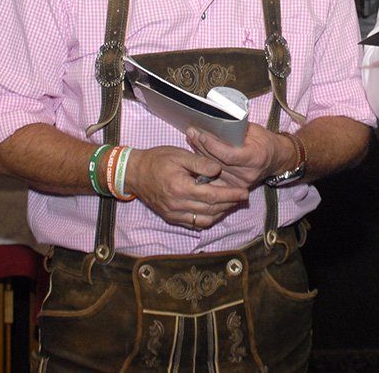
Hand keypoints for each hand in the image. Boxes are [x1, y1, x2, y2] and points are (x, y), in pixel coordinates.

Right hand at [124, 146, 245, 228]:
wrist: (134, 173)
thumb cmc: (157, 160)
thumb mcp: (180, 155)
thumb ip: (201, 163)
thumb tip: (219, 170)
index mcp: (181, 188)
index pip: (213, 196)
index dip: (231, 195)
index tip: (244, 192)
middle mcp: (178, 205)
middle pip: (211, 209)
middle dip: (230, 204)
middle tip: (243, 197)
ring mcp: (174, 214)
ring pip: (204, 219)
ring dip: (221, 213)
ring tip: (232, 203)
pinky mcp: (171, 218)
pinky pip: (194, 223)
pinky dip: (208, 218)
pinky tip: (215, 210)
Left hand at [186, 124, 291, 191]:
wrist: (276, 159)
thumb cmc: (265, 141)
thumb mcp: (254, 131)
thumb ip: (236, 131)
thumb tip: (214, 123)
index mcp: (255, 158)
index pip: (229, 155)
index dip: (212, 145)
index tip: (201, 134)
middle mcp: (248, 174)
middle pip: (218, 162)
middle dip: (202, 147)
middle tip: (191, 133)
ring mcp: (240, 183)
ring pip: (213, 169)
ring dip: (200, 154)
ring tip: (191, 140)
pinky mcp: (234, 188)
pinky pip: (214, 176)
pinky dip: (204, 165)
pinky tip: (195, 155)